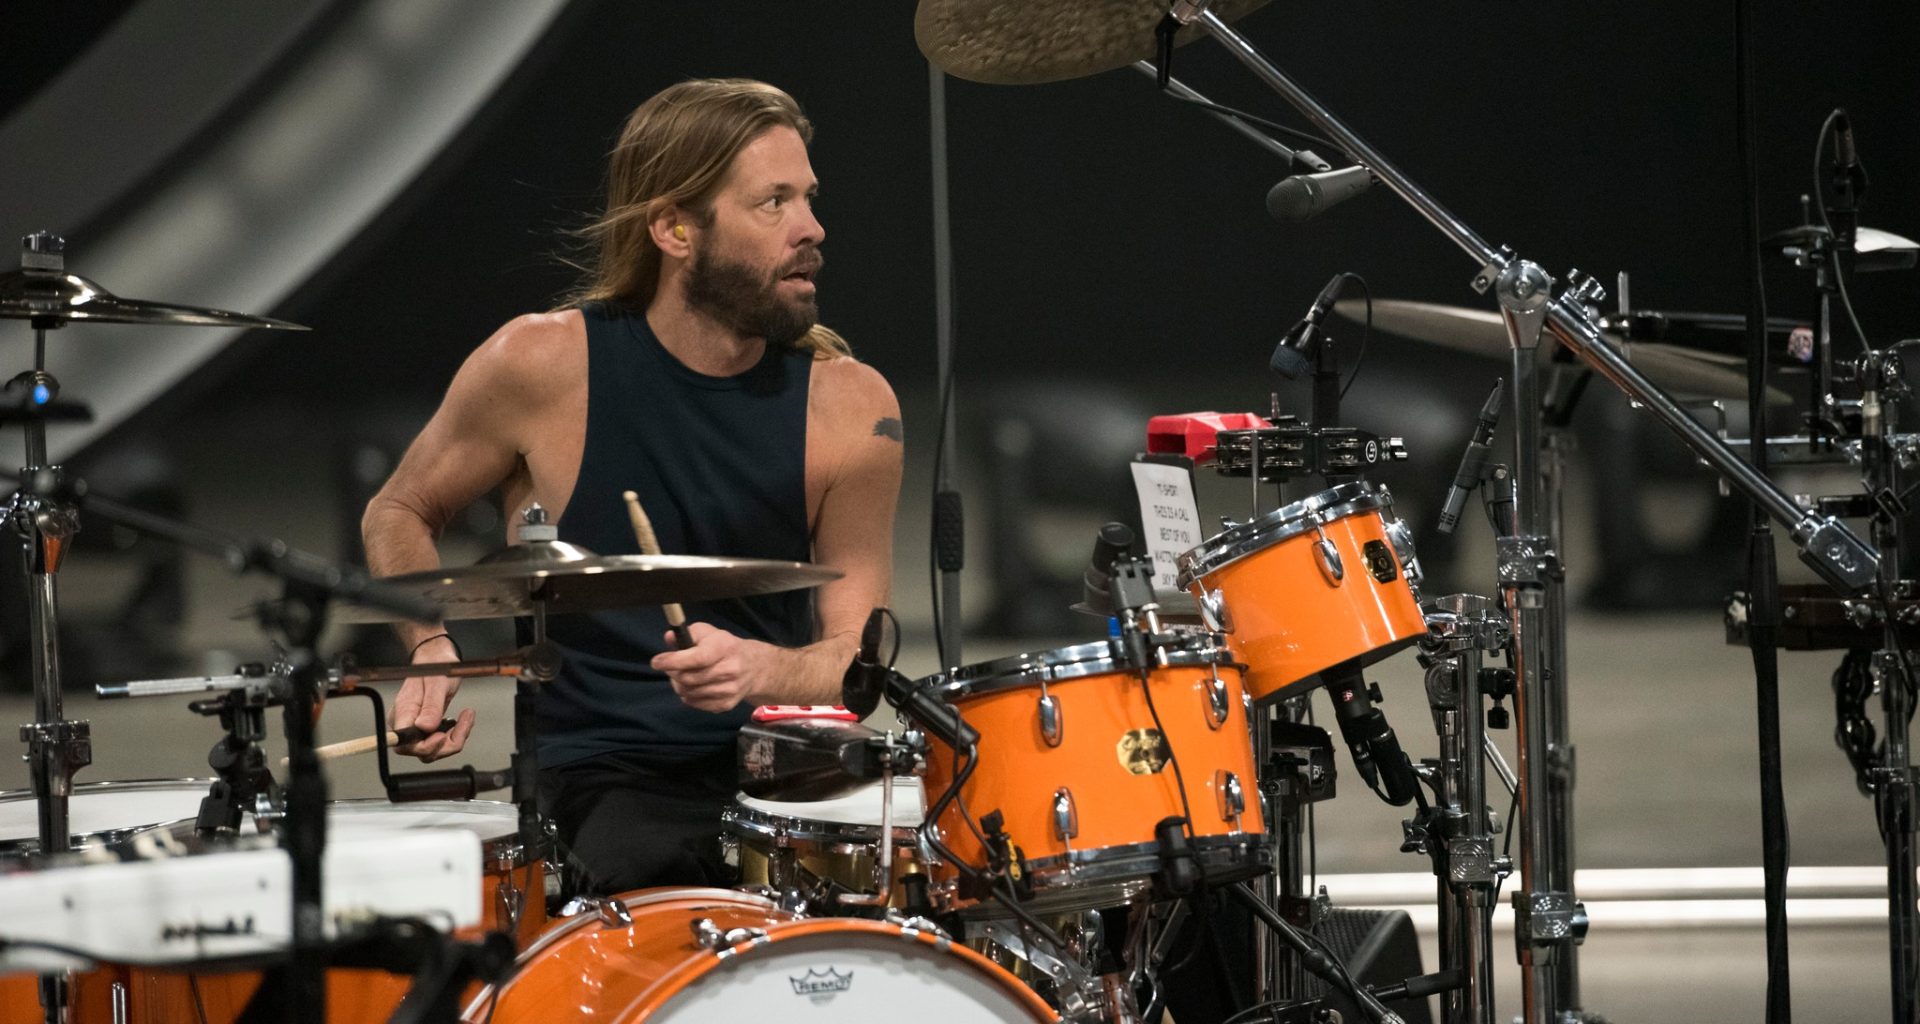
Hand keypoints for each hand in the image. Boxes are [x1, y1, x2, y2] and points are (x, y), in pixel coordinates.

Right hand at [391, 637, 475, 761]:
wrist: (436, 659)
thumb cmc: (434, 666)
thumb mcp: (437, 683)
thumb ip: (431, 706)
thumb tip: (425, 728)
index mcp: (404, 712)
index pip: (405, 745)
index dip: (425, 747)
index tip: (442, 736)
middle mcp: (406, 723)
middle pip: (421, 752)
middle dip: (446, 744)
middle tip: (462, 723)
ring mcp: (416, 727)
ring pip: (434, 751)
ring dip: (455, 739)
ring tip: (466, 718)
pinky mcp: (427, 728)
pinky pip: (441, 742)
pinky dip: (456, 735)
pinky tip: (463, 720)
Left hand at [650, 622, 775, 712]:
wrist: (754, 667)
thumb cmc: (725, 647)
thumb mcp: (709, 633)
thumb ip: (688, 633)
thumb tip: (670, 638)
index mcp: (725, 648)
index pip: (697, 658)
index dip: (673, 661)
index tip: (657, 661)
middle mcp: (730, 670)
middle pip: (689, 678)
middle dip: (673, 673)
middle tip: (670, 668)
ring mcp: (729, 690)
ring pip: (689, 693)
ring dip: (679, 685)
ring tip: (682, 676)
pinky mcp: (726, 704)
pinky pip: (695, 704)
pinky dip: (688, 696)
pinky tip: (693, 686)